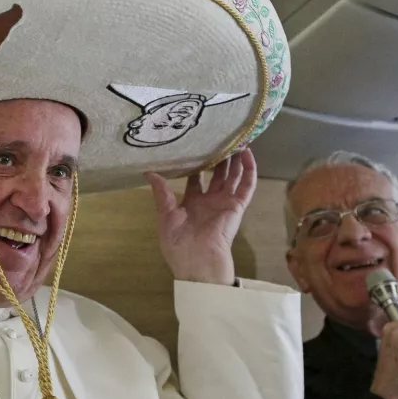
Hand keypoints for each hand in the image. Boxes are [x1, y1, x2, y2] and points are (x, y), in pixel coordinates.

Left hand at [146, 149, 256, 285]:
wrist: (197, 260)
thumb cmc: (178, 242)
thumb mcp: (166, 215)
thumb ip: (162, 193)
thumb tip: (148, 172)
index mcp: (192, 204)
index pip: (196, 179)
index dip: (196, 164)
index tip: (195, 146)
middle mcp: (210, 201)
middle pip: (217, 174)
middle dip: (219, 158)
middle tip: (218, 138)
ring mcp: (225, 202)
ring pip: (233, 175)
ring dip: (236, 159)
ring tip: (237, 139)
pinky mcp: (237, 205)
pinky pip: (247, 185)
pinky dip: (249, 169)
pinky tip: (247, 153)